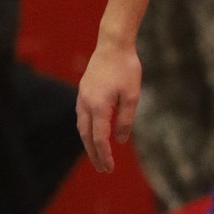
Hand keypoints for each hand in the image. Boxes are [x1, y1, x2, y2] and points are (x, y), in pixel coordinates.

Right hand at [76, 37, 142, 172]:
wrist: (113, 44)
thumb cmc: (126, 68)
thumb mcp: (132, 96)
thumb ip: (125, 120)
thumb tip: (120, 140)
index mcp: (98, 107)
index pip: (99, 139)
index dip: (104, 156)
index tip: (109, 168)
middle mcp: (86, 104)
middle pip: (87, 137)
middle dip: (94, 155)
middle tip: (103, 169)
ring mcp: (82, 97)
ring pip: (81, 127)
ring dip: (88, 143)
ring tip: (97, 155)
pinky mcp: (83, 91)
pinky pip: (81, 116)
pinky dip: (86, 129)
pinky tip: (92, 132)